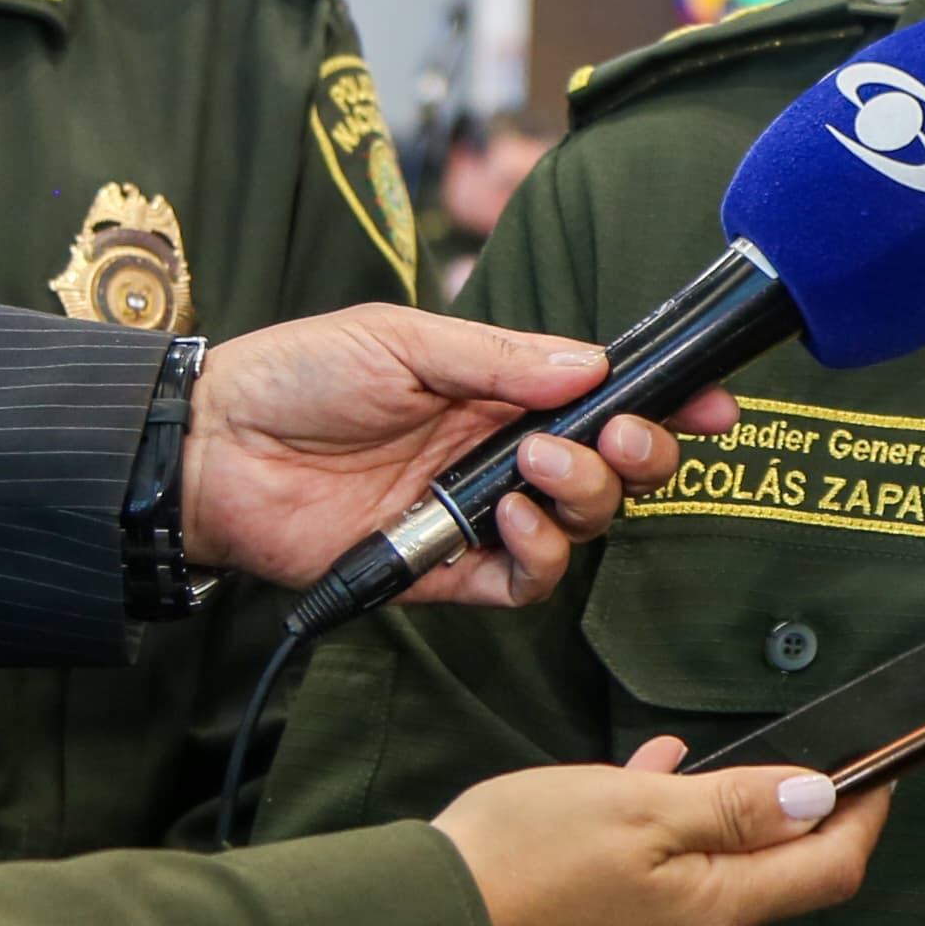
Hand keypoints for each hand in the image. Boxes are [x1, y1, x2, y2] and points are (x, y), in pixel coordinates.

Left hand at [182, 303, 738, 602]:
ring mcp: (473, 516)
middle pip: (611, 473)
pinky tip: (510, 521)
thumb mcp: (402, 341)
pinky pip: (520, 584)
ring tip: (536, 470)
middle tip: (622, 437)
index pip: (602, 402)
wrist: (212, 446)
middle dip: (638, 456)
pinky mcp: (441, 571)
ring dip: (583, 500)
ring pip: (577, 530)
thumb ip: (498, 359)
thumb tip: (589, 365)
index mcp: (498, 392)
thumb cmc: (296, 377)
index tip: (712, 404)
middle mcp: (497, 456)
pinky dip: (535, 557)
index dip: (664, 405)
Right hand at [430, 736, 884, 925]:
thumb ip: (733, 805)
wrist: (425, 925)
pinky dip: (661, 834)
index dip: (863, 817)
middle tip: (780, 750)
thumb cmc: (530, 854)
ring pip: (709, 874)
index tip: (880, 768)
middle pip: (773, 877)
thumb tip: (816, 797)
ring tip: (679, 760)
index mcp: (713, 912)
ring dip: (712, 816)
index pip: (827, 872)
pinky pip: (657, 884)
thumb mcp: (640, 807)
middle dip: (785, 813)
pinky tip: (632, 784)